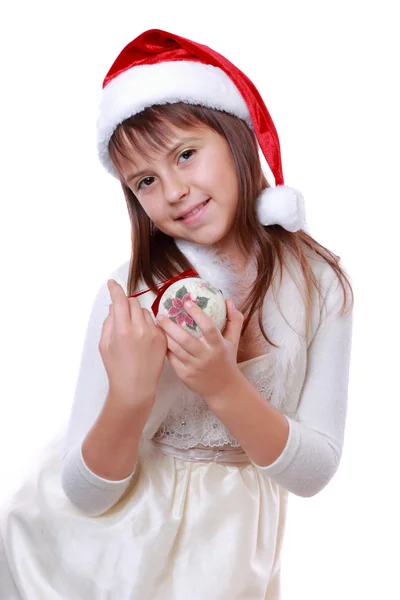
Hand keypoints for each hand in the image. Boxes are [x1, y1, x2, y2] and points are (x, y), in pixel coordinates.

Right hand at [99, 280, 166, 406]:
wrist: (135, 387)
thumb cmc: (116, 368)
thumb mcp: (105, 345)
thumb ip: (109, 322)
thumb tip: (114, 306)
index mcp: (123, 330)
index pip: (120, 300)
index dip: (115, 289)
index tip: (112, 284)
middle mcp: (140, 328)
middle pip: (133, 302)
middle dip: (125, 303)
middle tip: (121, 313)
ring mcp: (154, 333)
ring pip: (145, 312)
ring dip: (137, 314)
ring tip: (132, 331)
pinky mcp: (163, 339)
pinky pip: (154, 323)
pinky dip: (147, 325)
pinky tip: (143, 339)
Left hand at [156, 298, 243, 398]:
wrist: (224, 389)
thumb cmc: (227, 359)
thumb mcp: (234, 340)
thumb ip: (234, 320)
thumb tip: (228, 301)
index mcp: (218, 346)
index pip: (208, 327)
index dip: (198, 314)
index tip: (187, 302)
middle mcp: (206, 356)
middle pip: (186, 339)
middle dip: (171, 326)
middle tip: (161, 315)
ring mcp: (195, 367)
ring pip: (176, 350)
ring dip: (165, 336)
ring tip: (157, 325)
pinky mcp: (186, 376)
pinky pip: (172, 360)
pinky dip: (166, 349)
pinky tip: (160, 340)